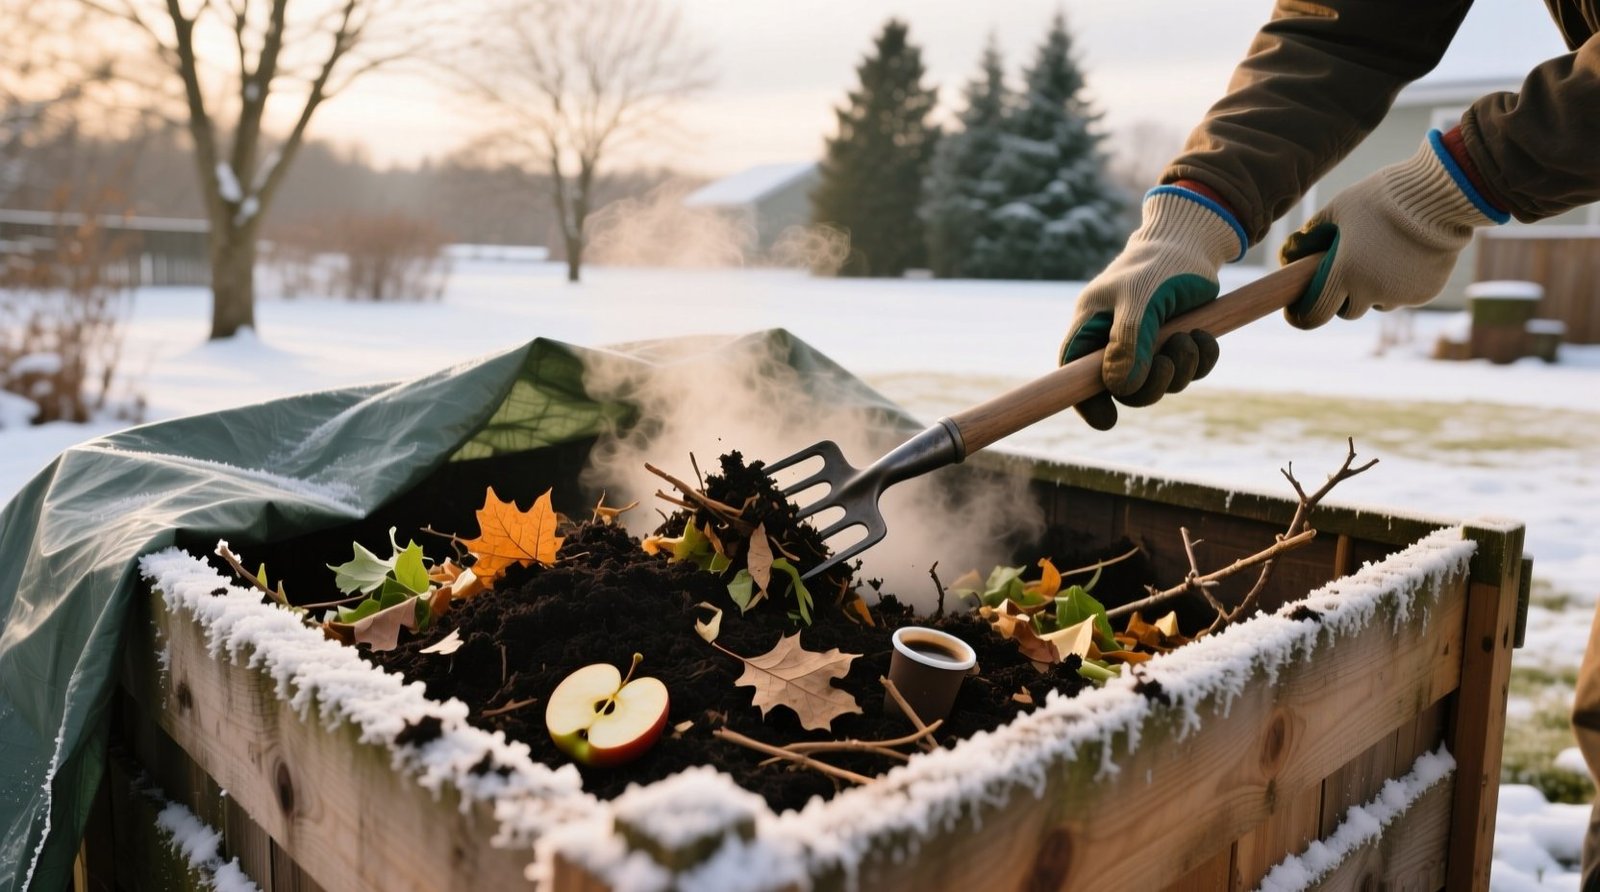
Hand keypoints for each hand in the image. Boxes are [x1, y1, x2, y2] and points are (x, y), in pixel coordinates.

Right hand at [1061, 186, 1243, 429]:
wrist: (1194, 240)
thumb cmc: (1158, 263)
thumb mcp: (1140, 299)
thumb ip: (1129, 343)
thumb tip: (1121, 388)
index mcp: (1091, 328)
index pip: (1074, 375)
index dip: (1086, 402)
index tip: (1107, 420)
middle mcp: (1114, 340)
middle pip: (1123, 389)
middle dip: (1151, 383)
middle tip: (1169, 361)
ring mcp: (1146, 344)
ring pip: (1159, 382)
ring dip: (1181, 367)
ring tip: (1191, 337)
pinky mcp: (1175, 342)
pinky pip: (1187, 371)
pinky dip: (1200, 359)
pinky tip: (1204, 336)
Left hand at [1280, 130, 1507, 328]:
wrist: (1441, 195)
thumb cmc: (1383, 198)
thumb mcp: (1338, 208)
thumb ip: (1310, 235)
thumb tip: (1289, 255)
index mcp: (1345, 274)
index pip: (1315, 314)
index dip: (1303, 315)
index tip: (1297, 310)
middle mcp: (1372, 292)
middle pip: (1348, 310)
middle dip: (1343, 296)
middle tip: (1346, 270)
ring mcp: (1401, 295)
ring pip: (1377, 303)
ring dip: (1372, 290)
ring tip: (1380, 255)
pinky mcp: (1425, 293)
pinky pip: (1403, 296)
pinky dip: (1398, 283)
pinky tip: (1405, 256)